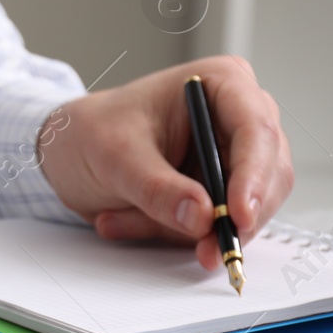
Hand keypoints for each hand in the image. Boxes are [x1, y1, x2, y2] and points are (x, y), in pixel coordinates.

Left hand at [38, 56, 293, 268]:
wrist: (66, 150)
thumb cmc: (90, 132)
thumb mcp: (114, 156)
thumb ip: (157, 188)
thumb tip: (202, 216)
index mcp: (222, 83)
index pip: (257, 131)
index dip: (254, 178)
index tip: (238, 217)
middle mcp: (239, 118)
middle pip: (267, 177)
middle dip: (228, 218)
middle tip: (199, 249)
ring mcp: (233, 158)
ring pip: (243, 211)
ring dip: (183, 230)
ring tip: (120, 218)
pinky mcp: (219, 192)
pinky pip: (213, 228)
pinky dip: (171, 235)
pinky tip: (123, 220)